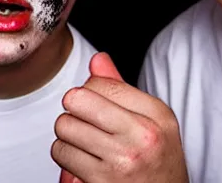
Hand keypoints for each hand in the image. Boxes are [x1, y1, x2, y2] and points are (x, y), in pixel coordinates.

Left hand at [52, 52, 187, 182]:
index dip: (91, 89)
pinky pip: (62, 156)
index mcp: (155, 114)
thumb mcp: (153, 118)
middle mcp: (139, 136)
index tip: (96, 100)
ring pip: (65, 128)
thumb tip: (97, 60)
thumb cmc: (158, 158)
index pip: (102, 83)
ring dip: (69, 133)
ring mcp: (118, 162)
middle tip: (85, 116)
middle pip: (78, 100)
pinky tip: (83, 157)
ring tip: (86, 138)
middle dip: (76, 106)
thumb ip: (122, 88)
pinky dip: (66, 155)